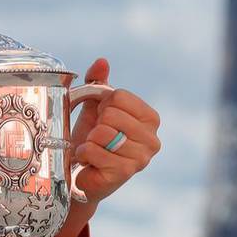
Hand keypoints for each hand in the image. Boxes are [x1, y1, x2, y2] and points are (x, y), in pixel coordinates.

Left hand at [67, 58, 160, 206]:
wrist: (83, 174)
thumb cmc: (93, 139)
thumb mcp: (95, 107)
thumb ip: (98, 82)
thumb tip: (102, 62)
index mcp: (150, 118)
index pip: (119, 96)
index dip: (103, 105)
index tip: (102, 119)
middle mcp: (152, 139)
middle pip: (111, 114)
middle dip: (96, 124)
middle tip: (97, 138)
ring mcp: (141, 158)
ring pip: (102, 133)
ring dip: (89, 141)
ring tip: (94, 150)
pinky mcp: (125, 173)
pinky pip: (94, 151)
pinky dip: (84, 154)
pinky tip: (89, 161)